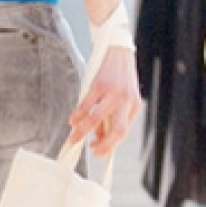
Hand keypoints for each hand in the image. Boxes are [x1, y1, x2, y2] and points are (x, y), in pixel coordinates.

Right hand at [68, 44, 141, 158]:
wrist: (119, 53)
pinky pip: (86, 104)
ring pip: (97, 118)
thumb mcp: (121, 99)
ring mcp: (113, 93)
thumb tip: (99, 136)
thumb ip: (112, 117)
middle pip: (117, 130)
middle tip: (91, 151)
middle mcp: (126, 102)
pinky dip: (78, 114)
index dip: (111, 145)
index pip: (123, 133)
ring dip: (84, 131)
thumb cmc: (118, 79)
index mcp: (134, 107)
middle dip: (103, 144)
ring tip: (74, 138)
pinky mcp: (99, 84)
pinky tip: (72, 121)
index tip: (99, 153)